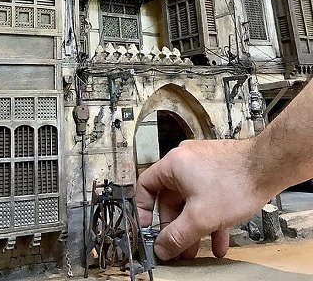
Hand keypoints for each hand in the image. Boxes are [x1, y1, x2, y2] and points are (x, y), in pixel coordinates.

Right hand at [136, 138, 273, 260]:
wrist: (267, 168)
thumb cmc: (235, 182)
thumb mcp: (200, 218)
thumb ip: (177, 235)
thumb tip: (162, 248)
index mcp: (173, 164)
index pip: (146, 185)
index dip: (143, 209)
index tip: (148, 227)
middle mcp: (185, 161)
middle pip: (169, 197)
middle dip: (174, 225)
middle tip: (177, 246)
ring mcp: (203, 164)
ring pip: (190, 200)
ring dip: (193, 225)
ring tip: (197, 249)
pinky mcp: (218, 171)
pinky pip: (206, 197)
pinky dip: (209, 217)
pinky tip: (219, 239)